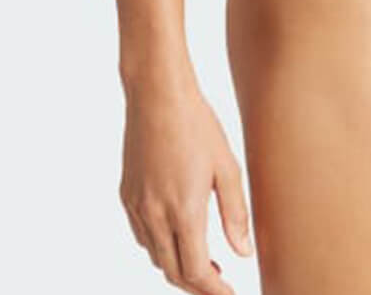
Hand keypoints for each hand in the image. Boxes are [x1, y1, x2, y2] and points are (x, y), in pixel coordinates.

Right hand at [119, 60, 253, 292]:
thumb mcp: (227, 168)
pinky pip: (143, 236)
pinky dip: (161, 247)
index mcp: (184, 211)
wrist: (157, 95)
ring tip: (205, 261)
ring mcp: (137, 207)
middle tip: (220, 283)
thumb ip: (235, 214)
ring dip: (178, 268)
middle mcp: (155, 216)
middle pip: (174, 272)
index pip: (196, 273)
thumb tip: (244, 253)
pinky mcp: (126, 195)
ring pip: (156, 257)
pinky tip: (178, 235)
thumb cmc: (197, 125)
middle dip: (197, 285)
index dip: (213, 291)